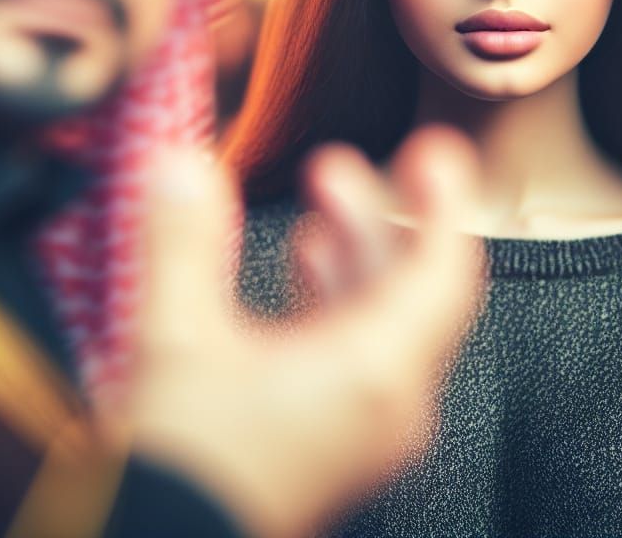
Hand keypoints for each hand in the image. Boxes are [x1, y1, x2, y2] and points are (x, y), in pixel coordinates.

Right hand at [111, 126, 485, 537]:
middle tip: (334, 165)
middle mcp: (388, 400)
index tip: (432, 151)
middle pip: (409, 285)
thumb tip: (182, 164)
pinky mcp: (340, 432)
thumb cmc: (188, 471)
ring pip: (385, 315)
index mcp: (372, 373)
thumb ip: (182, 242)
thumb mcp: (176, 342)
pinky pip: (363, 346)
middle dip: (373, 215)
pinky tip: (304, 262)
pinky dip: (340, 295)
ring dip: (353, 251)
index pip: (445, 271)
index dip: (444, 202)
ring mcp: (368, 422)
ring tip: (315, 204)